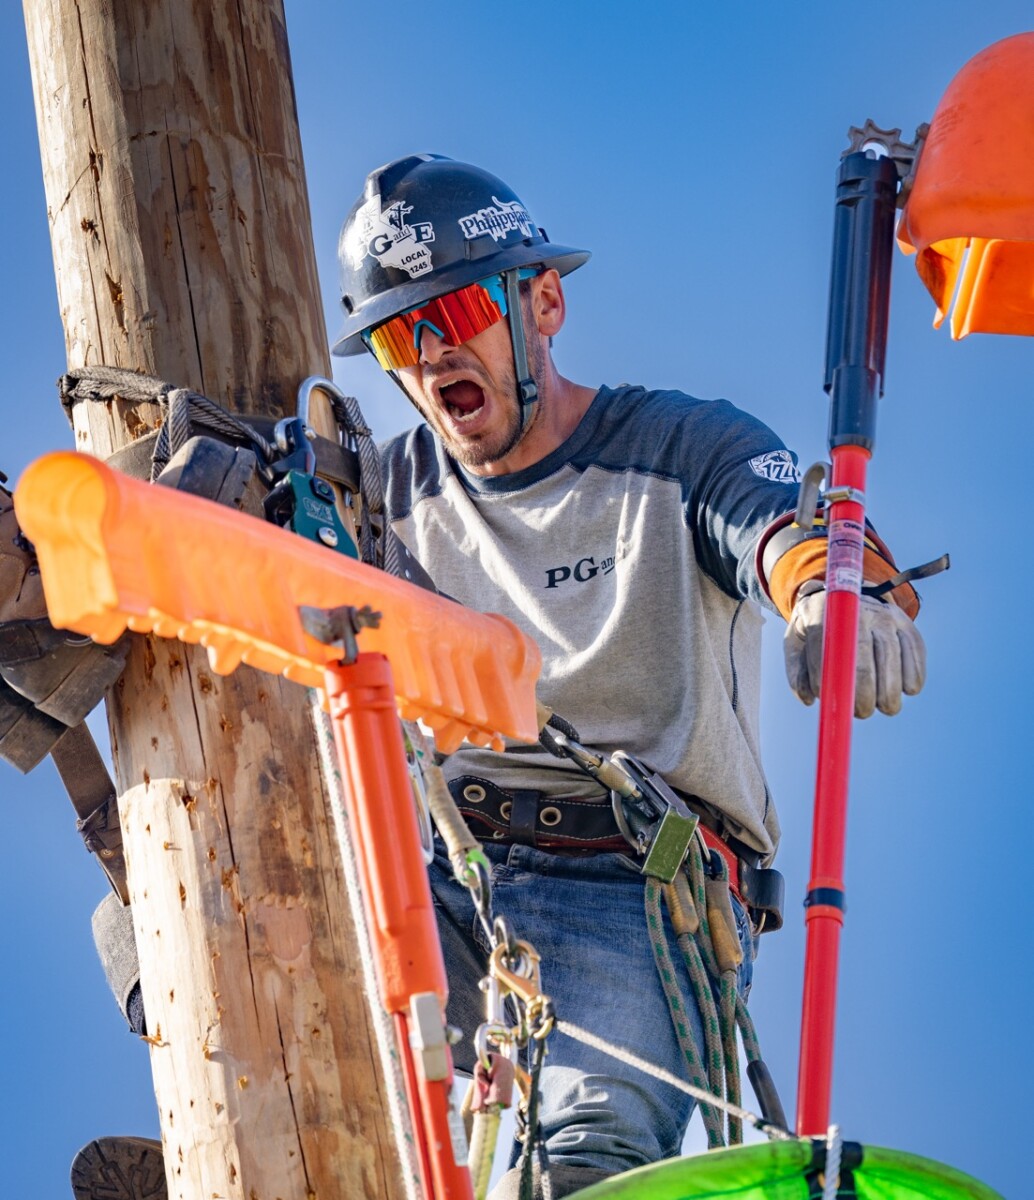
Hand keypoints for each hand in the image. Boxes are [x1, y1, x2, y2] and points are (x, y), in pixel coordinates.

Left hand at [784, 587, 925, 717]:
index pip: (828, 649)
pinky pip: (915, 651)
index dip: (833, 680)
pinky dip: (914, 675)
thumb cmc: (817, 630)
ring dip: (891, 690)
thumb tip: (809, 699)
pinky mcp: (905, 622)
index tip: (836, 703)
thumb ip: (797, 673)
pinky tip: (907, 690)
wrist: (844, 598)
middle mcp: (857, 610)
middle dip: (864, 692)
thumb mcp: (797, 643)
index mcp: (824, 614)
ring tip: (887, 707)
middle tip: (862, 712)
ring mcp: (884, 614)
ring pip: (891, 656)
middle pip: (862, 655)